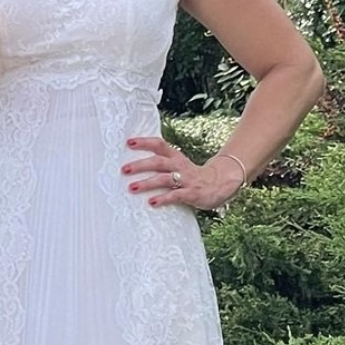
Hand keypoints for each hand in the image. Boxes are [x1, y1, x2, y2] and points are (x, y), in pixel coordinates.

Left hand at [123, 136, 244, 212]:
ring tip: (132, 187)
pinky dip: (164, 198)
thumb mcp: (176, 165)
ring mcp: (186, 179)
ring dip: (148, 183)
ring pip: (165, 179)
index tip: (128, 142)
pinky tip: (152, 202)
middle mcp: (179, 166)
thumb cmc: (190, 176)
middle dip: (140, 165)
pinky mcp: (191, 193)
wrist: (220, 184)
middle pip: (158, 162)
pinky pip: (176, 195)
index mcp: (174, 157)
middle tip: (124, 169)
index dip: (144, 142)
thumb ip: (159, 164)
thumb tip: (131, 165)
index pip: (159, 145)